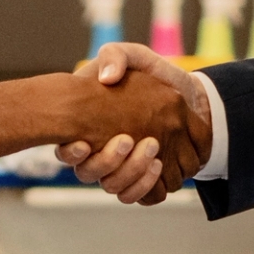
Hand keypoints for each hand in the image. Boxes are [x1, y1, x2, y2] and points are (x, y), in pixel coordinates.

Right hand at [57, 46, 207, 205]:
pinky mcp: (142, 179)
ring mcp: (119, 170)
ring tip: (152, 148)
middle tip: (129, 139)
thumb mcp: (134, 57)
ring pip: (113, 187)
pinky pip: (138, 197)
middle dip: (108, 161)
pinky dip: (145, 187)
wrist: (187, 98)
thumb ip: (116, 56)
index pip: (65, 149)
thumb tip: (107, 77)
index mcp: (85, 127)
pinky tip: (158, 167)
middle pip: (87, 174)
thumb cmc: (153, 78)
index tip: (84, 144)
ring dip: (130, 172)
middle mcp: (97, 154)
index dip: (70, 152)